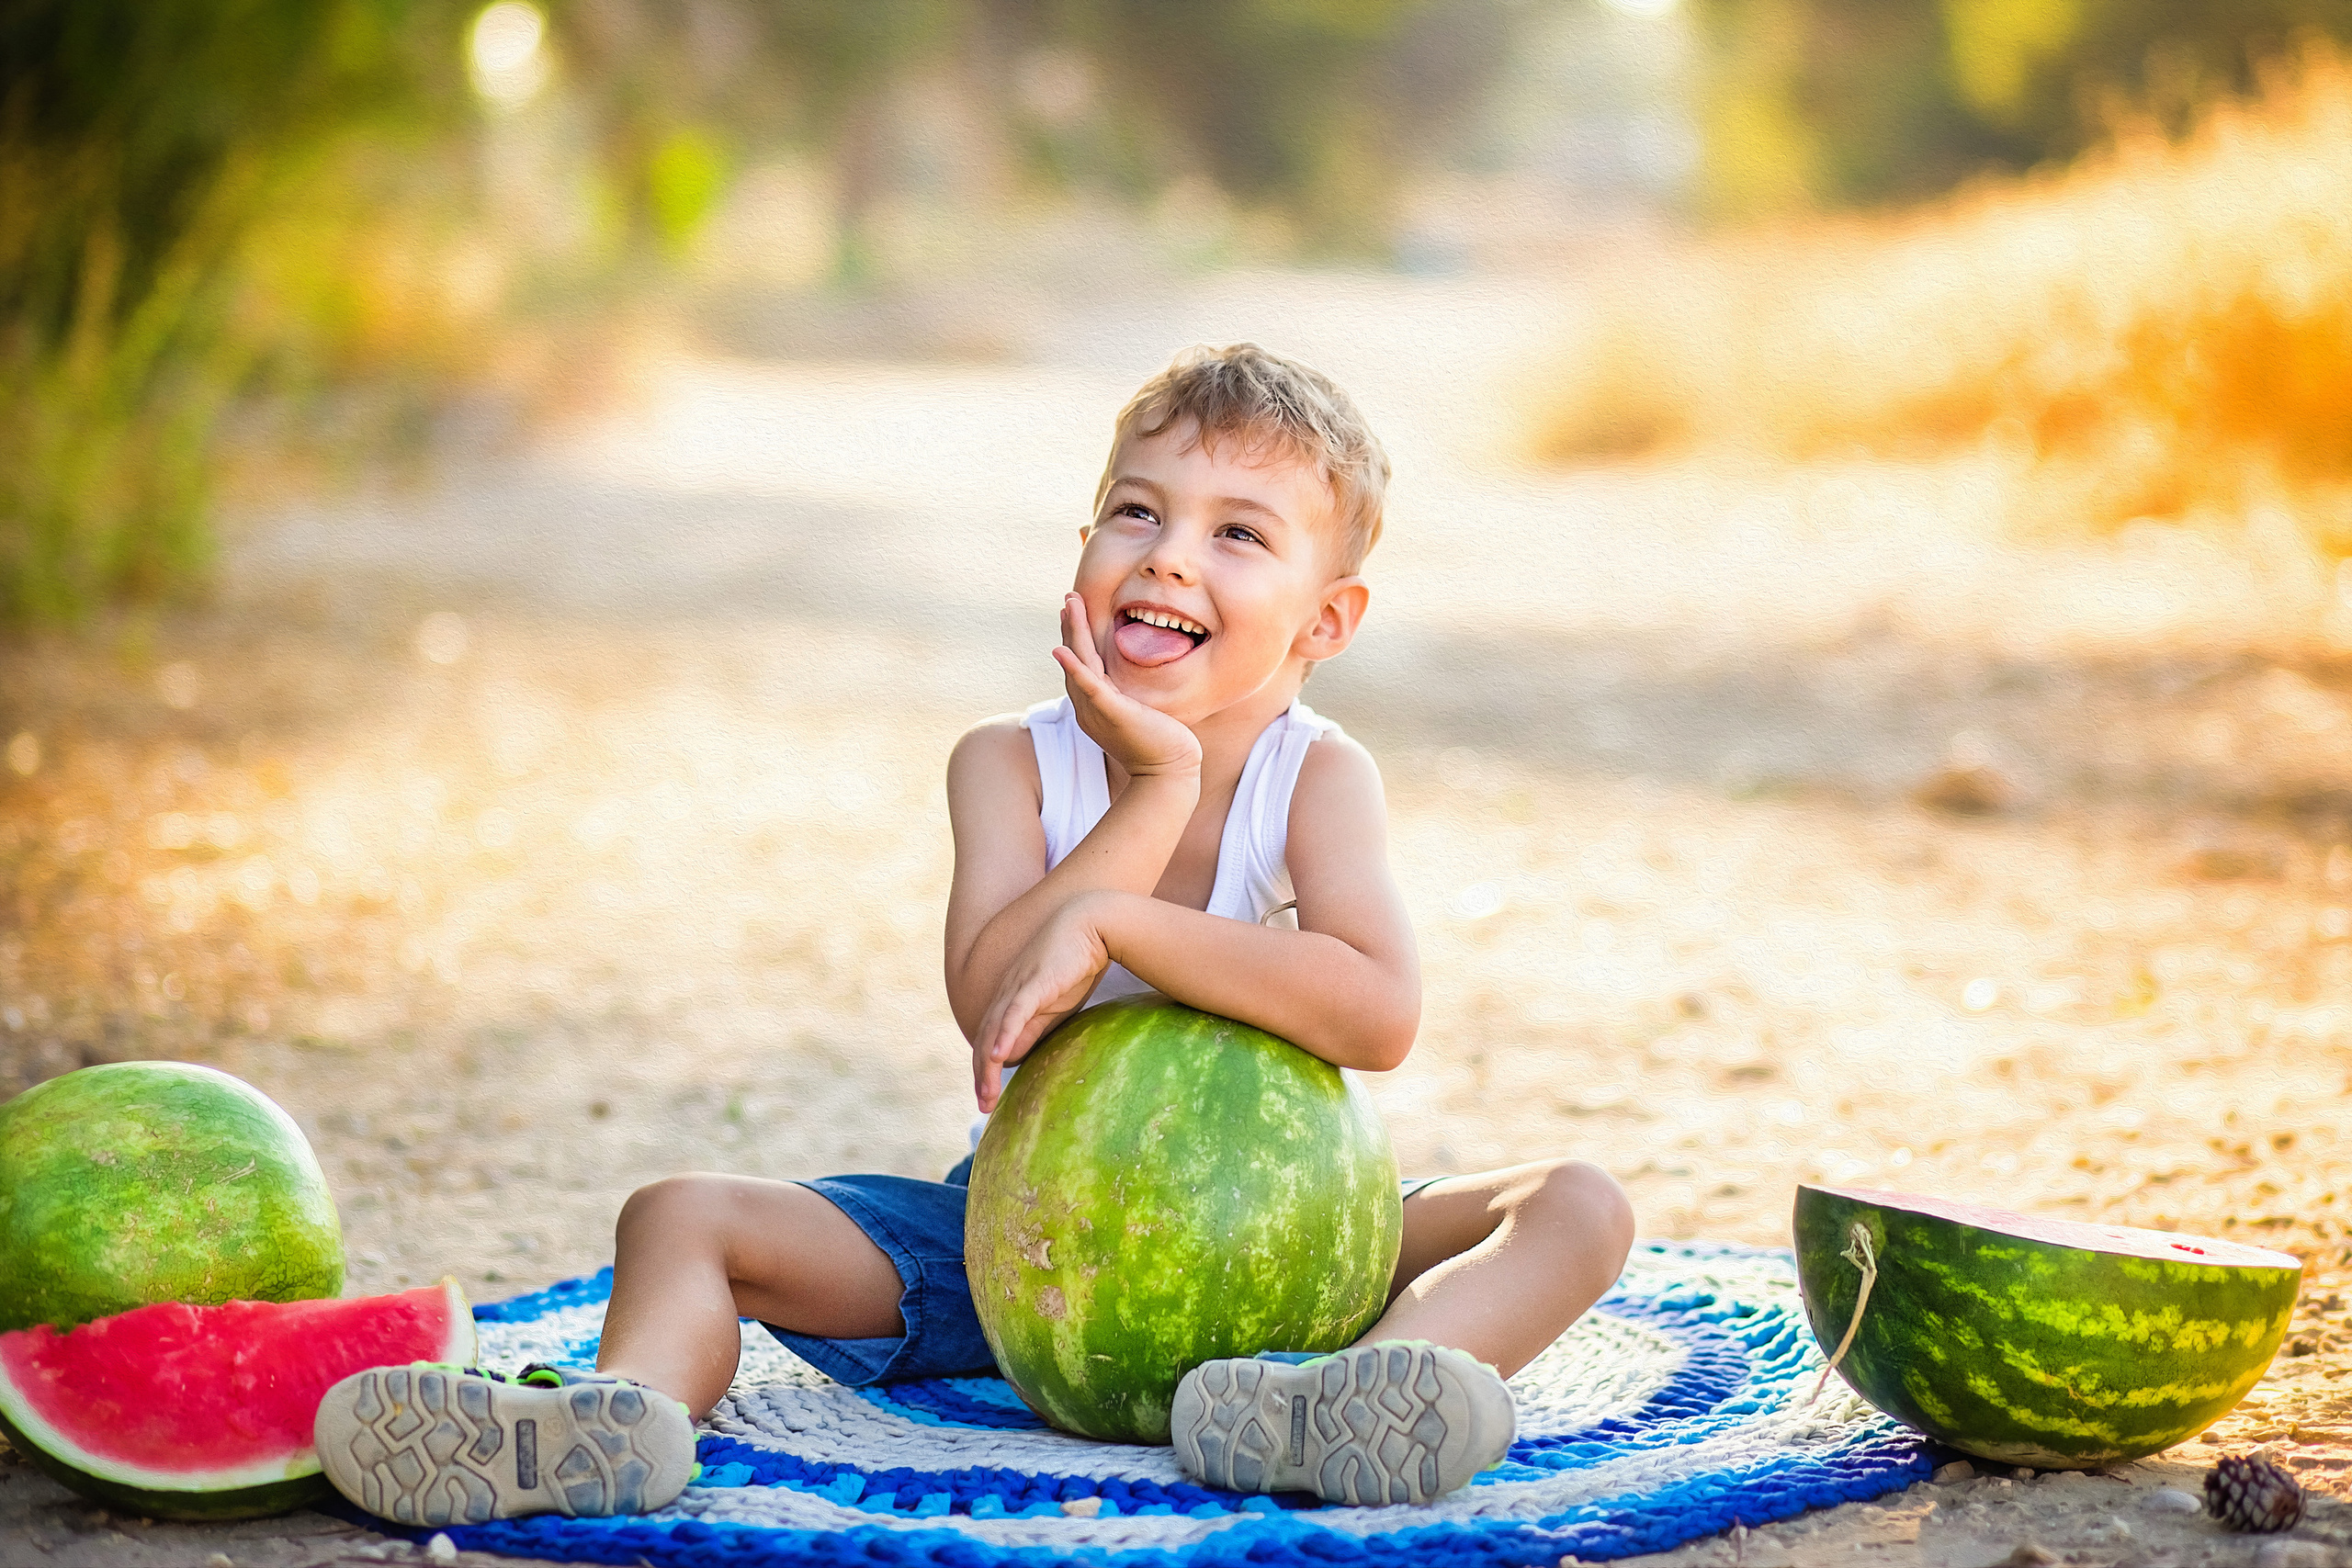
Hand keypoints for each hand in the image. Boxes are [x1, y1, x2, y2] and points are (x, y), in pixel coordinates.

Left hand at [973, 894, 1113, 1111]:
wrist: (1091, 923)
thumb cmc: (1074, 961)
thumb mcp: (1052, 1003)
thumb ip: (1033, 1026)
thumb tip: (1015, 1053)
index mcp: (1010, 1000)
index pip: (990, 1040)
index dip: (984, 1069)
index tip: (988, 1098)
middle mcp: (1007, 994)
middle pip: (985, 1040)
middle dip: (981, 1076)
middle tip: (984, 1107)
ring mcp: (1018, 987)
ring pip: (994, 1032)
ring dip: (986, 1066)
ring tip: (986, 1095)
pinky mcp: (1034, 983)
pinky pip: (1014, 1013)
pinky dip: (1003, 1036)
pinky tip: (996, 1057)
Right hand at [1053, 594, 1201, 779]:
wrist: (1169, 773)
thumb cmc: (1161, 746)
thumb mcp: (1142, 713)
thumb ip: (1131, 697)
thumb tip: (1135, 684)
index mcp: (1096, 706)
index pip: (1082, 666)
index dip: (1077, 638)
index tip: (1074, 612)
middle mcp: (1089, 708)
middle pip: (1076, 660)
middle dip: (1071, 627)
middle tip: (1068, 598)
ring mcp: (1097, 711)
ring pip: (1080, 664)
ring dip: (1073, 633)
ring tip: (1068, 605)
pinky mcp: (1112, 713)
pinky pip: (1089, 686)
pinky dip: (1075, 668)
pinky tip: (1061, 650)